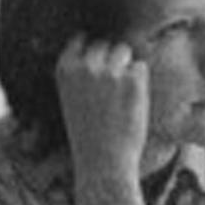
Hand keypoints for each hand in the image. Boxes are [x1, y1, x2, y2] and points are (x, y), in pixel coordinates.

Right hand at [55, 37, 151, 204]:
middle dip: (111, 61)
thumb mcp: (71, 98)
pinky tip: (131, 104)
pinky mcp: (133, 80)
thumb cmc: (88, 135)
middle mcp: (85, 66)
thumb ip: (80, 72)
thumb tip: (97, 46)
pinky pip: (140, 67)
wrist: (104, 164)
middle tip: (111, 92)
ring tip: (121, 97)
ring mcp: (110, 71)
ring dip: (126, 68)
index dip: (91, 54)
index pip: (80, 40)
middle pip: (104, 45)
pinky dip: (140, 83)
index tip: (96, 70)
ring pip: (124, 51)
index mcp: (64, 69)